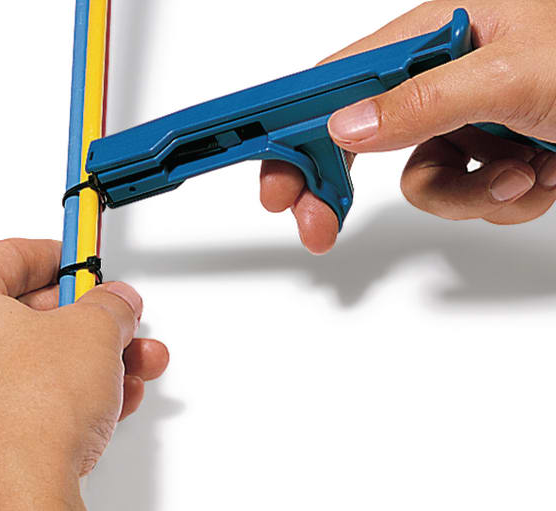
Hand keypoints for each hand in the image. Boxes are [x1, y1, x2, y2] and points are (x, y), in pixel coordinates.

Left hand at [0, 239, 168, 509]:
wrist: (20, 493)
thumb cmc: (28, 413)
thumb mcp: (93, 331)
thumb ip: (111, 305)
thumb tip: (118, 302)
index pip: (9, 256)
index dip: (58, 254)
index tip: (85, 260)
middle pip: (33, 312)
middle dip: (91, 315)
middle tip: (118, 315)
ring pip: (48, 358)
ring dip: (101, 357)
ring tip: (136, 360)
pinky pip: (45, 395)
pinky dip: (85, 391)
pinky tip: (118, 396)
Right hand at [260, 0, 555, 253]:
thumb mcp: (515, 74)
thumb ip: (425, 101)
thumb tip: (346, 127)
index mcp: (434, 36)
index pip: (336, 85)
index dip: (292, 131)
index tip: (273, 180)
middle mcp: (441, 79)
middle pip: (359, 139)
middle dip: (341, 189)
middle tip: (316, 227)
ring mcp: (465, 121)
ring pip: (420, 181)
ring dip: (466, 195)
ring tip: (520, 173)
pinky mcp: (491, 156)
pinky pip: (466, 197)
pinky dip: (500, 200)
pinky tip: (539, 175)